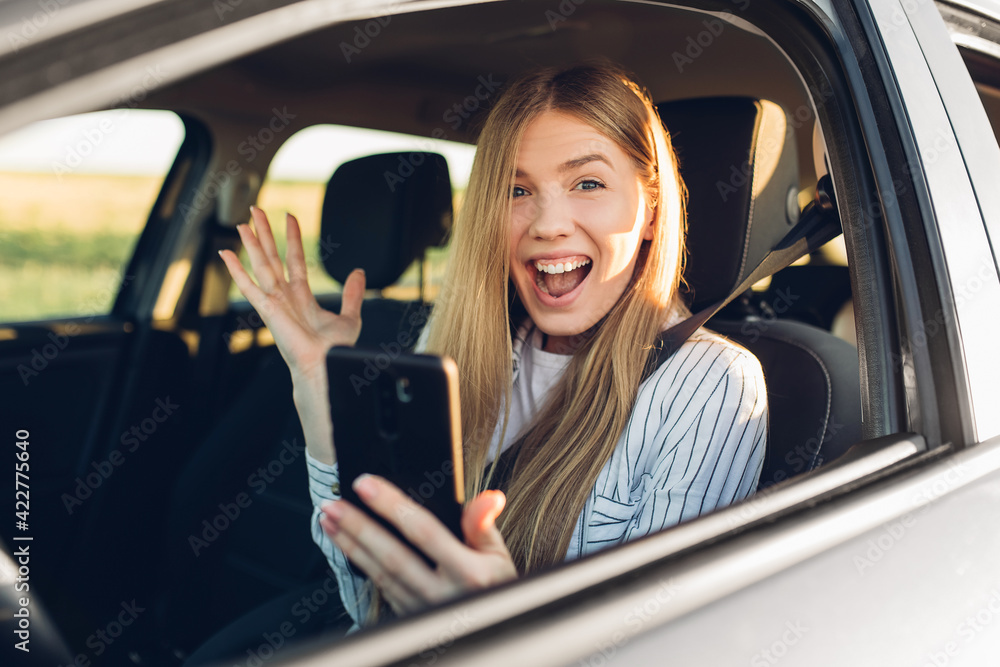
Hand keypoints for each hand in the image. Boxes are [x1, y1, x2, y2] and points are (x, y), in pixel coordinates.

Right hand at [218, 206, 365, 381]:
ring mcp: (275, 303)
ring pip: (261, 265)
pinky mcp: (268, 310)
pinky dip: (235, 271)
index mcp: (302, 298)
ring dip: (251, 244)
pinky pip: (249, 286)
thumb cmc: (336, 351)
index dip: (292, 238)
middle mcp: (285, 298)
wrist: (328, 367)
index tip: (289, 217)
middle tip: (256, 210)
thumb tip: (358, 272)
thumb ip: (352, 294)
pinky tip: (225, 255)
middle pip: (272, 257)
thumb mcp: (350, 317)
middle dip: (265, 234)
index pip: (295, 260)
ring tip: (242, 222)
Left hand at [319, 475, 516, 614]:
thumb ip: (485, 526)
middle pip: (392, 555)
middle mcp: (441, 594)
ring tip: (330, 520)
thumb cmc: (498, 589)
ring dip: (351, 545)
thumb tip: (489, 498)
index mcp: (468, 573)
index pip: (423, 532)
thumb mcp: (501, 557)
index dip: (392, 506)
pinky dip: (360, 564)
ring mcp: (422, 610)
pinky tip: (346, 546)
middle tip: (332, 504)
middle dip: (358, 527)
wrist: (495, 632)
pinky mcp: (409, 617)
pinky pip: (380, 588)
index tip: (366, 485)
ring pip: (379, 574)